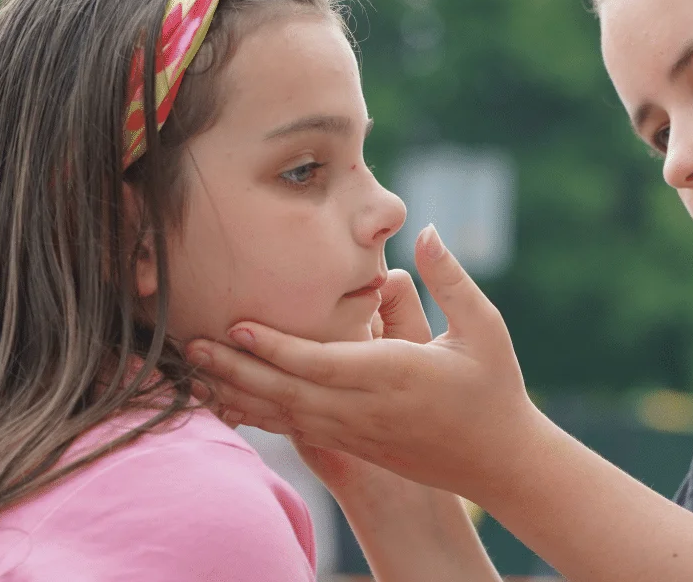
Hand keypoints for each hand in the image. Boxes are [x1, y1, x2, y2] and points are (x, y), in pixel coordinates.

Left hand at [187, 225, 546, 497]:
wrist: (502, 462)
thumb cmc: (496, 389)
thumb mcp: (484, 327)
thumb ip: (449, 279)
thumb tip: (426, 230)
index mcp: (397, 376)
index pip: (324, 363)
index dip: (276, 347)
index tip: (237, 325)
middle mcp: (369, 408)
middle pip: (290, 392)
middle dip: (237, 369)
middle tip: (190, 346)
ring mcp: (358, 432)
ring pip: (286, 415)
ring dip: (239, 392)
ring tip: (194, 373)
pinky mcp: (355, 444)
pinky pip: (297, 428)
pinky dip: (259, 414)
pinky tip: (230, 400)